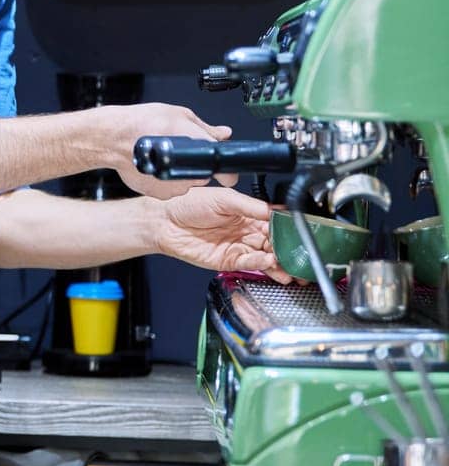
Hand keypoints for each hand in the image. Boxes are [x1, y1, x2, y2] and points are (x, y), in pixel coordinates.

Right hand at [97, 104, 240, 198]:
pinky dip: (164, 179)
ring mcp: (174, 186)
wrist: (111, 138)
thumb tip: (223, 133)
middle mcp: (188, 173)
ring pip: (186, 183)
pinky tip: (153, 166)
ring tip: (162, 157)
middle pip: (203, 174)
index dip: (229, 173)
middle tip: (179, 151)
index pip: (227, 173)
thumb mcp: (179, 115)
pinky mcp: (159, 193)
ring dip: (180, 173)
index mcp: (199, 151)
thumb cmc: (142, 123)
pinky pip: (170, 188)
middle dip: (197, 165)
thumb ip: (205, 128)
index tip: (228, 173)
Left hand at [154, 186, 290, 282]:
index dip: (289, 229)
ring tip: (291, 267)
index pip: (275, 223)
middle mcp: (245, 232)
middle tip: (302, 256)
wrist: (164, 221)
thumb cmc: (187, 203)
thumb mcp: (223, 198)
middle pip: (274, 243)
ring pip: (265, 258)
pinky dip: (260, 265)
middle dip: (289, 251)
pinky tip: (269, 263)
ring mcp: (237, 247)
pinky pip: (249, 264)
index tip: (302, 234)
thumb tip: (276, 210)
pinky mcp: (228, 261)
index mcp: (247, 214)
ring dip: (280, 263)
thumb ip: (251, 205)